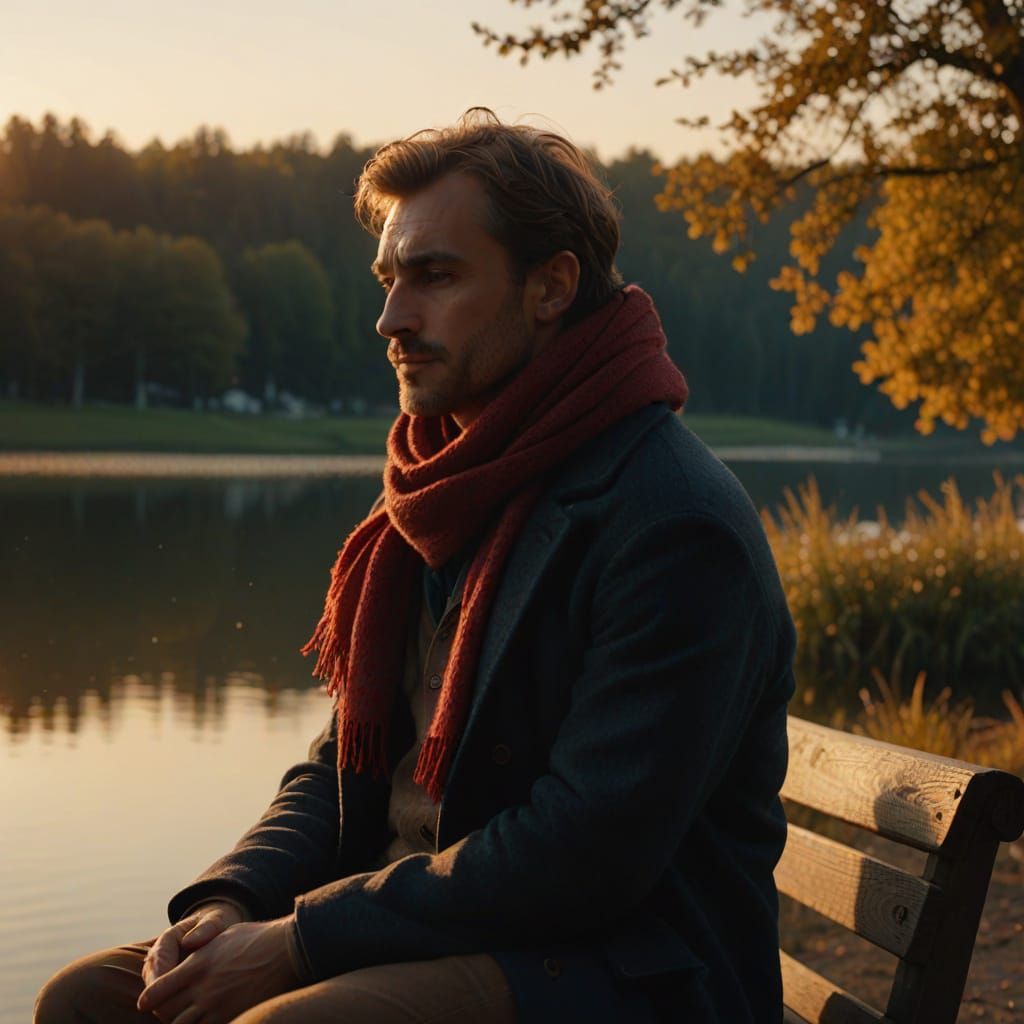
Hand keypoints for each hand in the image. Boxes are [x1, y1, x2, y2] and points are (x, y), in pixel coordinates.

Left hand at [137, 917, 300, 1022]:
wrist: (287, 950)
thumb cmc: (258, 938)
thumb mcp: (224, 937)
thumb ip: (202, 949)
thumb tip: (188, 950)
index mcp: (198, 964)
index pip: (159, 989)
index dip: (149, 998)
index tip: (144, 1003)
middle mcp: (202, 988)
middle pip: (166, 1012)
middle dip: (162, 1013)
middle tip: (166, 1012)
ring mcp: (216, 1005)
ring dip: (180, 1023)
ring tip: (186, 1018)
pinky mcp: (231, 1016)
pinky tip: (204, 1022)